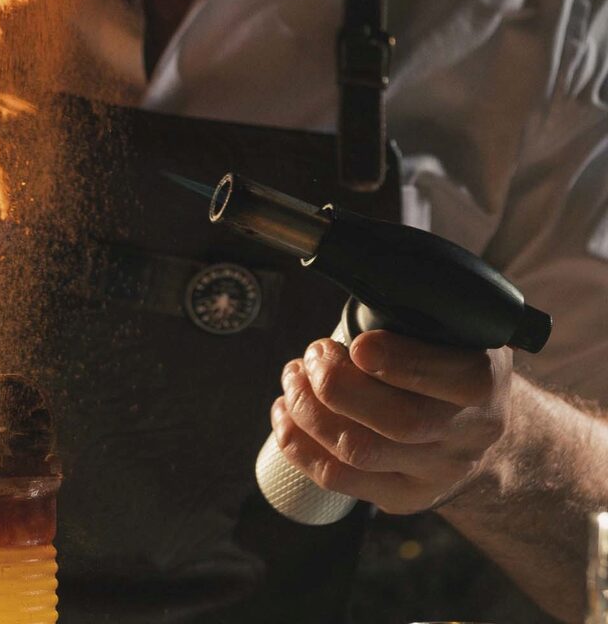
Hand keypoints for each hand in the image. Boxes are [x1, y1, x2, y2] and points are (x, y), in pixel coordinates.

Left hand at [270, 330, 512, 513]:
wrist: (482, 430)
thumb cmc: (449, 360)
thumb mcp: (453, 326)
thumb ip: (416, 306)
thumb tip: (361, 269)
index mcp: (482, 383)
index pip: (452, 379)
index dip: (399, 362)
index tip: (358, 345)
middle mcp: (466, 435)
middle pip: (399, 422)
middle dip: (337, 384)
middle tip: (312, 355)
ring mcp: (435, 473)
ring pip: (359, 452)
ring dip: (308, 410)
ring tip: (293, 377)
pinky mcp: (402, 496)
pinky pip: (339, 479)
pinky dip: (299, 444)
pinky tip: (284, 412)